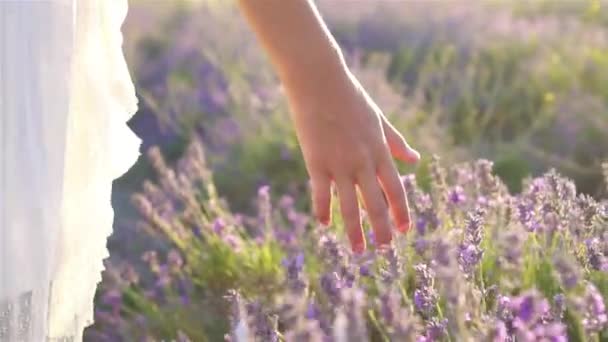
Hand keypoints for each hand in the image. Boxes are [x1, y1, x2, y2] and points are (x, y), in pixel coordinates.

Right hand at [282, 67, 419, 252]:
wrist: (319, 82)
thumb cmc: (350, 98)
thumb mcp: (379, 119)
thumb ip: (397, 142)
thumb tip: (415, 160)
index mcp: (380, 150)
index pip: (396, 189)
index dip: (402, 211)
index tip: (405, 230)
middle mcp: (363, 161)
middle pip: (375, 203)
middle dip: (382, 229)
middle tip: (385, 250)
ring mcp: (339, 163)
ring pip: (349, 206)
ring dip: (355, 231)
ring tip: (358, 251)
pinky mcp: (316, 162)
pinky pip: (321, 193)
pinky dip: (323, 210)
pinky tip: (324, 225)